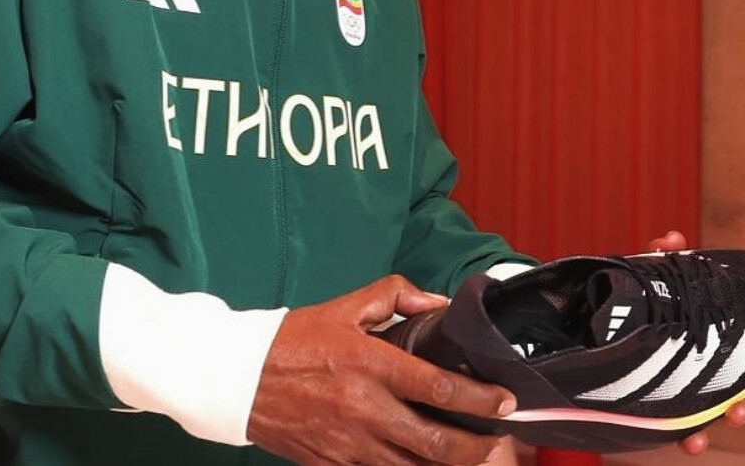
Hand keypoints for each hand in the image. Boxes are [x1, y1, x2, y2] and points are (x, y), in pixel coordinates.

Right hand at [248, 275, 515, 465]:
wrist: (238, 378)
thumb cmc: (292, 340)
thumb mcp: (345, 307)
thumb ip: (395, 296)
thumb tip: (437, 304)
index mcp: (369, 364)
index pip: (439, 387)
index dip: (481, 399)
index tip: (506, 401)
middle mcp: (365, 408)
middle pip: (437, 442)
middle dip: (478, 446)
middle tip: (499, 439)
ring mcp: (350, 444)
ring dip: (450, 464)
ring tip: (473, 456)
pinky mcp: (335, 465)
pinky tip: (425, 462)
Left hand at [646, 231, 744, 454]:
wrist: (604, 326)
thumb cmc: (642, 301)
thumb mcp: (652, 276)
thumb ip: (662, 258)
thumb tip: (673, 240)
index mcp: (713, 331)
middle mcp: (707, 360)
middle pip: (738, 383)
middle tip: (742, 408)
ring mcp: (688, 382)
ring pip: (715, 408)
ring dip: (722, 418)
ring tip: (722, 423)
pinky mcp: (665, 401)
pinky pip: (680, 424)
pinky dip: (687, 436)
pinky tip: (689, 443)